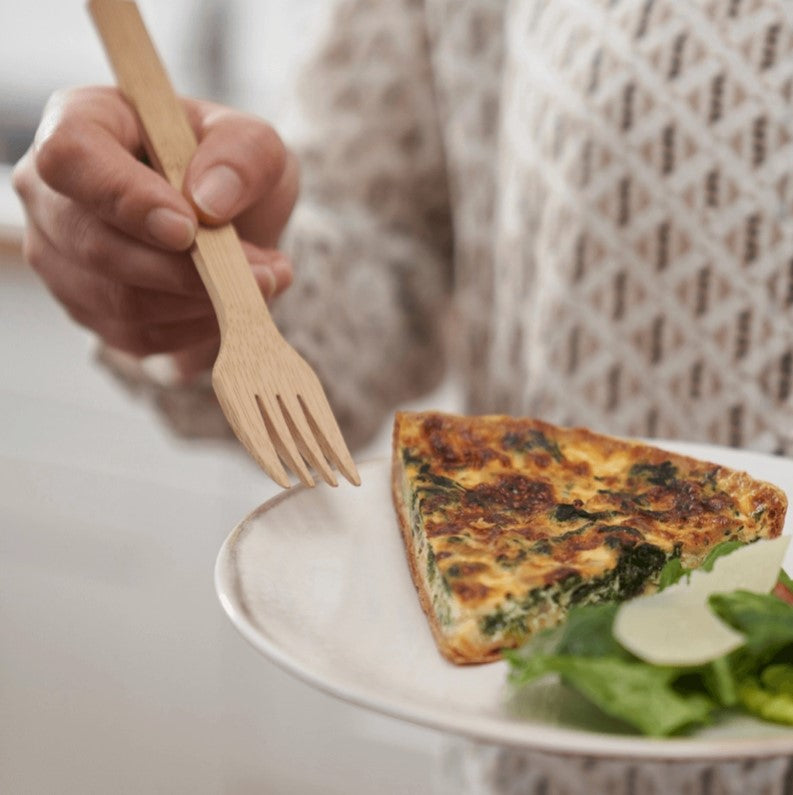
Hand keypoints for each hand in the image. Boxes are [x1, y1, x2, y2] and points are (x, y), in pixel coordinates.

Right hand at [13, 86, 298, 378]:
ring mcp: (62, 257)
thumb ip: (241, 156)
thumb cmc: (230, 168)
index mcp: (82, 121)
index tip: (187, 229)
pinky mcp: (89, 309)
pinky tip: (232, 301)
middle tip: (260, 272)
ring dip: (203, 300)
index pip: (72, 158)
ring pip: (121, 300)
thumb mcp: (256, 143)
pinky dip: (196, 326)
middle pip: (96, 244)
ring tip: (262, 282)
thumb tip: (209, 201)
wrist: (234, 220)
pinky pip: (139, 334)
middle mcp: (54, 193)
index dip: (125, 198)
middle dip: (186, 269)